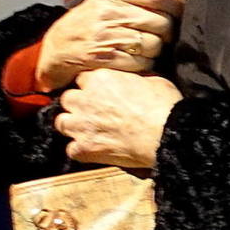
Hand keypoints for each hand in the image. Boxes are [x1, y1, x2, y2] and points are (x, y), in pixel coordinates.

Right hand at [36, 0, 184, 87]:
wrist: (57, 49)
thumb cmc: (89, 24)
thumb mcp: (108, 0)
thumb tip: (178, 3)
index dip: (177, 5)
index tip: (180, 13)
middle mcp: (110, 11)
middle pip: (163, 23)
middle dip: (166, 33)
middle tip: (155, 35)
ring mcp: (108, 36)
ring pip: (156, 45)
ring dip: (154, 50)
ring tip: (138, 47)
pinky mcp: (107, 58)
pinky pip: (143, 63)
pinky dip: (143, 64)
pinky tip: (130, 59)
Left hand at [54, 69, 181, 169]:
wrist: (167, 134)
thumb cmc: (165, 107)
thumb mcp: (153, 80)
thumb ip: (133, 79)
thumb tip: (133, 82)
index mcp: (101, 79)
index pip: (82, 79)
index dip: (92, 88)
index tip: (100, 95)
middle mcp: (85, 99)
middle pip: (68, 99)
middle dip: (78, 105)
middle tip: (94, 113)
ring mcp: (81, 125)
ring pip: (62, 123)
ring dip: (73, 126)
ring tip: (89, 131)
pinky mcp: (84, 148)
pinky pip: (72, 150)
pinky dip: (82, 151)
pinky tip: (95, 150)